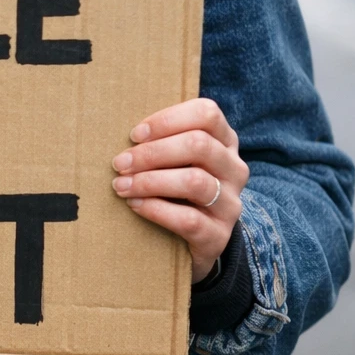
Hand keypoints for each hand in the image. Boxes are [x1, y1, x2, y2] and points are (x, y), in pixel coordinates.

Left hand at [111, 98, 246, 283]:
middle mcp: (234, 169)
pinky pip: (188, 219)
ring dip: (150, 181)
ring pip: (194, 181)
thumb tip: (128, 135)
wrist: (199, 240)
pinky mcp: (219, 235)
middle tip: (120, 163)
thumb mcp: (178, 160)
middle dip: (152, 153)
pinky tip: (135, 205)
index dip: (168, 120)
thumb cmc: (178, 188)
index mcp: (225, 141)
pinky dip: (156, 209)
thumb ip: (163, 142)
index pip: (206, 114)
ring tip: (122, 185)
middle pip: (199, 145)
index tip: (135, 135)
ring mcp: (230, 203)